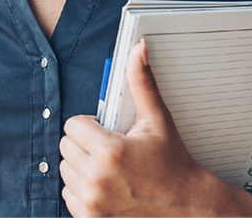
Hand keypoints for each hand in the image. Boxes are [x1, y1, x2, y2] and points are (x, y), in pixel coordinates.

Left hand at [59, 40, 251, 216]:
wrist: (186, 206)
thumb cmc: (172, 162)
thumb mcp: (157, 120)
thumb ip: (141, 82)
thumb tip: (138, 49)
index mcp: (110, 152)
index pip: (72, 125)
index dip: (89, 124)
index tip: (107, 131)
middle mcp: (97, 178)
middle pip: (66, 146)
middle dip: (85, 143)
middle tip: (110, 149)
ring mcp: (91, 202)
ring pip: (65, 169)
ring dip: (81, 165)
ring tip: (108, 167)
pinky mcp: (89, 217)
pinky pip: (67, 193)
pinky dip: (81, 188)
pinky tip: (105, 185)